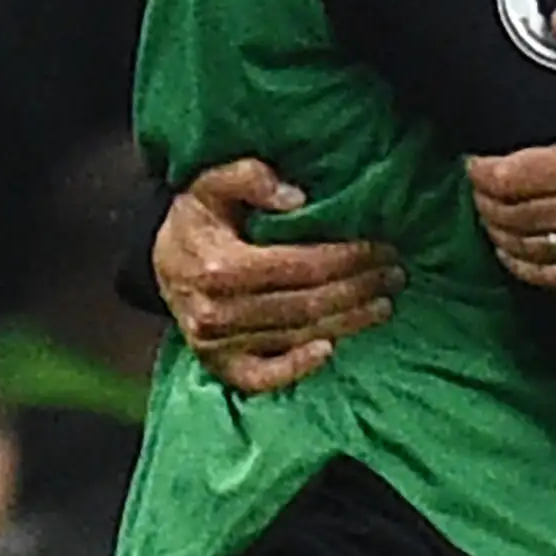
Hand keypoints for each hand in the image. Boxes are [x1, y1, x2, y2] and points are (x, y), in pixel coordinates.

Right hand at [155, 160, 402, 395]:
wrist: (160, 259)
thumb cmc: (197, 217)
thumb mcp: (212, 182)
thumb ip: (250, 177)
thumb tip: (297, 197)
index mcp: (219, 266)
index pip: (301, 266)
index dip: (348, 259)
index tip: (382, 248)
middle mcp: (217, 311)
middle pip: (306, 304)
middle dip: (358, 289)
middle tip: (395, 274)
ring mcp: (216, 343)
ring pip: (296, 335)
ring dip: (347, 322)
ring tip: (384, 303)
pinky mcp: (218, 365)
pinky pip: (262, 377)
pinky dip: (297, 369)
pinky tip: (332, 350)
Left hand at [467, 15, 555, 288]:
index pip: (512, 176)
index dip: (481, 173)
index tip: (475, 164)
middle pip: (513, 213)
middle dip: (485, 202)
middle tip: (480, 190)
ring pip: (528, 247)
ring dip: (500, 235)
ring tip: (492, 219)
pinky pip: (554, 277)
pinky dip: (525, 268)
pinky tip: (513, 255)